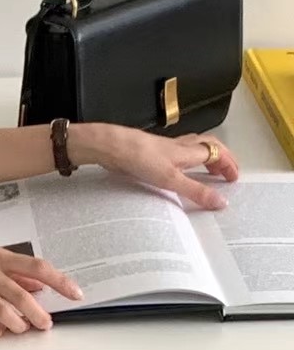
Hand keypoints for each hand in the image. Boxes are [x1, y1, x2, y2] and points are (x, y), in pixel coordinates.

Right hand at [0, 235, 83, 339]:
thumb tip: (36, 284)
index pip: (37, 268)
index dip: (60, 281)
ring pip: (2, 310)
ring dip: (16, 324)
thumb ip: (10, 270)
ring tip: (21, 329)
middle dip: (38, 313)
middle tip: (46, 324)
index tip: (75, 292)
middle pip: (22, 295)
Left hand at [71, 124, 238, 209]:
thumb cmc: (142, 159)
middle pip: (208, 146)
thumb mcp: (172, 180)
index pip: (217, 153)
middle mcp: (180, 147)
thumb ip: (196, 191)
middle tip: (227, 172)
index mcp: (189, 151)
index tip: (234, 178)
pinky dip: (186, 159)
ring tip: (208, 171)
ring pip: (193, 147)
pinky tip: (178, 169)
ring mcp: (166, 148)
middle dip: (221, 157)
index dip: (228, 164)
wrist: (114, 148)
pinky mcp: (153, 153)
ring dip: (205, 156)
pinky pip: (177, 154)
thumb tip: (221, 202)